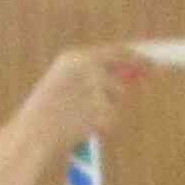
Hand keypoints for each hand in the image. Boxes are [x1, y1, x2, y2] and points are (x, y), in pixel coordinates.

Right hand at [21, 45, 148, 154]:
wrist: (33, 133)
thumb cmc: (46, 111)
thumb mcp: (63, 83)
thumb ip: (92, 76)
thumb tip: (124, 77)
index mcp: (74, 57)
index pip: (115, 52)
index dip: (135, 56)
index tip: (149, 61)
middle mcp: (87, 68)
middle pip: (123, 71)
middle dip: (140, 70)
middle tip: (151, 71)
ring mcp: (94, 88)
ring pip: (116, 99)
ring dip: (107, 109)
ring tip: (82, 118)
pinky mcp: (100, 110)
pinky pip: (112, 119)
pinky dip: (103, 126)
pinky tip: (82, 127)